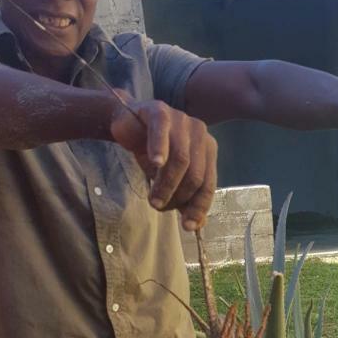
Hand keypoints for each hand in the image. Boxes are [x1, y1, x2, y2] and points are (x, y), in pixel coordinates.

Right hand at [110, 96, 217, 230]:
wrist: (128, 124)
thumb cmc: (154, 153)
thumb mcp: (171, 180)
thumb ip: (185, 198)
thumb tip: (196, 225)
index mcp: (208, 150)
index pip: (208, 184)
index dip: (199, 207)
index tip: (188, 226)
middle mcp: (200, 134)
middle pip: (195, 175)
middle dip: (178, 197)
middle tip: (160, 207)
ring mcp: (182, 120)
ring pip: (181, 160)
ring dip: (166, 184)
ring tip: (153, 198)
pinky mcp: (160, 111)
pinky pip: (162, 133)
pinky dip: (160, 149)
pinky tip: (155, 164)